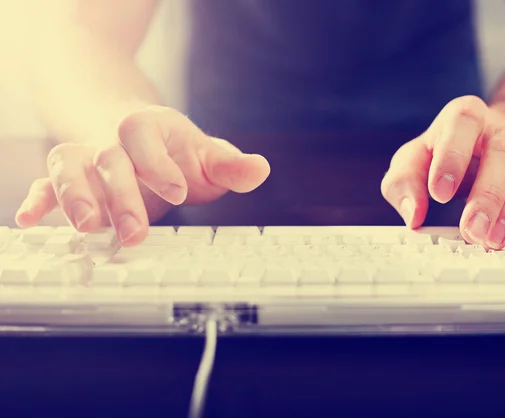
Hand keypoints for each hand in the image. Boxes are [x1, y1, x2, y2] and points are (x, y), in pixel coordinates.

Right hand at [15, 106, 269, 245]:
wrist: (128, 127)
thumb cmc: (172, 148)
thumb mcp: (204, 154)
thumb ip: (229, 165)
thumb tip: (261, 169)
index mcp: (147, 127)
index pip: (144, 134)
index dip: (158, 162)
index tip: (178, 191)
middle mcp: (112, 140)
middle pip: (109, 159)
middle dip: (121, 196)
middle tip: (135, 233)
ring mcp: (86, 157)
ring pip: (69, 166)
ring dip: (74, 195)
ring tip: (86, 226)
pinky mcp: (69, 177)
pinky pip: (46, 182)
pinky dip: (38, 197)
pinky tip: (31, 218)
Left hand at [381, 96, 504, 249]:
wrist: (486, 138)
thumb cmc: (442, 152)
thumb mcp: (411, 160)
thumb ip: (403, 183)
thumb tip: (412, 215)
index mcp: (465, 116)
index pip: (463, 123)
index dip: (452, 157)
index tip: (438, 193)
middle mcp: (503, 128)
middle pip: (504, 154)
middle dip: (488, 197)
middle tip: (472, 231)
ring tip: (496, 241)